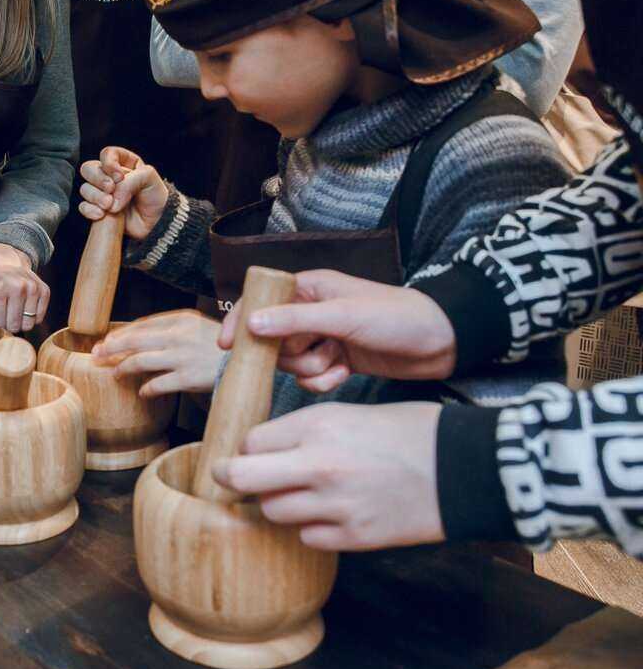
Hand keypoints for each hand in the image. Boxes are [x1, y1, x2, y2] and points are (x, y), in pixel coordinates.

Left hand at [0, 243, 48, 332]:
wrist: (7, 257)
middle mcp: (17, 286)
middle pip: (13, 327)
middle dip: (4, 323)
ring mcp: (33, 287)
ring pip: (28, 324)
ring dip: (17, 320)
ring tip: (8, 306)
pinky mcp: (44, 290)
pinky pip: (39, 317)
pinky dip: (30, 315)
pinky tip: (20, 304)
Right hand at [77, 147, 167, 239]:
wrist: (157, 222)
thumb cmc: (156, 197)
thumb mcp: (149, 178)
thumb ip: (129, 181)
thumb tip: (112, 197)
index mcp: (123, 162)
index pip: (107, 154)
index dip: (109, 163)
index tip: (119, 177)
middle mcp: (109, 176)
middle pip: (89, 168)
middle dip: (98, 179)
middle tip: (111, 189)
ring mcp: (102, 193)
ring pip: (85, 188)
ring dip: (95, 196)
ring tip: (110, 205)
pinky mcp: (98, 210)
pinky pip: (84, 207)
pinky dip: (90, 210)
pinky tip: (102, 214)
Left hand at [91, 310, 222, 396]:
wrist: (250, 361)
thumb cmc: (222, 346)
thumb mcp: (198, 327)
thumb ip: (172, 329)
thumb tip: (140, 338)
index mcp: (181, 319)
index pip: (141, 324)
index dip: (119, 334)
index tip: (106, 341)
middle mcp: (179, 335)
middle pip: (134, 340)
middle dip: (110, 348)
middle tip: (96, 355)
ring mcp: (183, 357)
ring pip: (140, 361)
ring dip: (122, 369)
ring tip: (115, 374)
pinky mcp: (189, 378)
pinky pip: (158, 384)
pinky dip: (146, 389)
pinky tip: (141, 392)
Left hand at [213, 402, 444, 550]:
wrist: (467, 469)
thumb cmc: (411, 433)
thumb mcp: (351, 413)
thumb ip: (303, 432)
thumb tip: (259, 449)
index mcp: (317, 426)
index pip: (249, 442)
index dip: (247, 448)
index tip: (250, 453)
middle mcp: (318, 465)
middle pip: (241, 479)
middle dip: (230, 479)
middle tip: (230, 479)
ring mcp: (334, 504)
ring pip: (272, 512)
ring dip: (279, 504)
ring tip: (303, 494)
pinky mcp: (353, 536)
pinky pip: (307, 537)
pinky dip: (312, 527)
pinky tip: (332, 513)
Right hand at [218, 269, 456, 393]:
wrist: (441, 341)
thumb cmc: (396, 316)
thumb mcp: (343, 315)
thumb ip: (294, 321)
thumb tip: (251, 323)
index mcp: (309, 288)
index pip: (261, 303)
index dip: (241, 322)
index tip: (227, 345)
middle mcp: (311, 312)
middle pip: (273, 341)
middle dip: (291, 354)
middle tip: (318, 350)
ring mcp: (323, 337)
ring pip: (291, 363)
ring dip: (311, 369)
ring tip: (338, 361)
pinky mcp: (336, 360)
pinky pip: (311, 378)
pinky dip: (324, 380)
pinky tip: (345, 373)